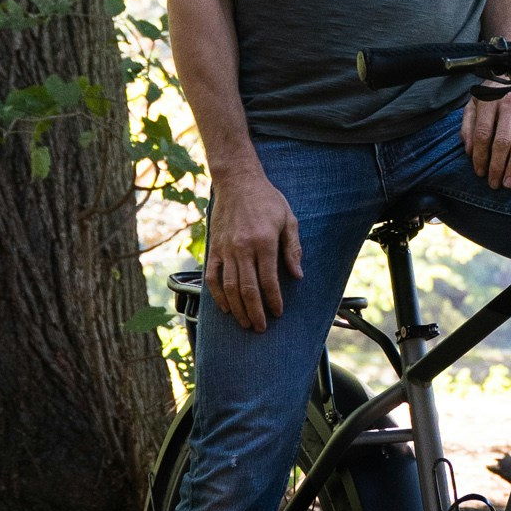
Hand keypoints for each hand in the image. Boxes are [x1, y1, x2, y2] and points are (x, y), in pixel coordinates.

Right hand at [207, 158, 303, 330]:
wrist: (237, 182)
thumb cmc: (267, 200)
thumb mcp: (288, 219)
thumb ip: (292, 248)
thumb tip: (297, 275)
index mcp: (263, 242)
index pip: (268, 280)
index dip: (273, 300)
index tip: (278, 313)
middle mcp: (243, 248)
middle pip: (247, 289)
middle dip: (255, 312)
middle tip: (261, 328)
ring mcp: (226, 250)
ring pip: (230, 287)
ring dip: (238, 309)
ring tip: (246, 323)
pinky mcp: (214, 248)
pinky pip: (213, 277)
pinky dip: (218, 295)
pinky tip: (226, 308)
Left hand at [462, 87, 510, 191]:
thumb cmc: (494, 95)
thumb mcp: (475, 104)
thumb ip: (469, 126)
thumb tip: (469, 151)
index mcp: (490, 100)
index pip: (483, 133)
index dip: (480, 155)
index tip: (479, 172)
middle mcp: (510, 102)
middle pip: (502, 141)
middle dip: (497, 166)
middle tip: (494, 184)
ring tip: (508, 182)